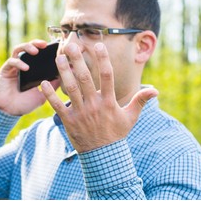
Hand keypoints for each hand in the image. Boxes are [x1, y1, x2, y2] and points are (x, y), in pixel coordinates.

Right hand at [0, 39, 59, 115]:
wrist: (10, 112)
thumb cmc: (25, 103)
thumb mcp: (44, 95)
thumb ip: (52, 85)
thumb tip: (64, 76)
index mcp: (32, 69)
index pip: (39, 54)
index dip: (46, 49)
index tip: (56, 46)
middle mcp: (22, 65)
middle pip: (29, 47)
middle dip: (36, 43)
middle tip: (44, 44)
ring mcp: (14, 67)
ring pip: (18, 50)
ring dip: (27, 48)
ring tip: (35, 51)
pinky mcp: (5, 71)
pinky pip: (11, 62)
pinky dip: (19, 63)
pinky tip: (26, 68)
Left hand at [41, 42, 157, 152]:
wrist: (103, 156)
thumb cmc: (117, 133)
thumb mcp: (131, 117)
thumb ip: (140, 101)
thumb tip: (156, 90)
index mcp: (109, 102)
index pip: (107, 75)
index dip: (103, 59)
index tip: (98, 44)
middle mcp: (94, 105)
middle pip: (84, 78)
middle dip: (78, 60)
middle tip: (71, 45)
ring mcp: (81, 113)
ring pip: (70, 88)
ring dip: (64, 72)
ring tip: (59, 57)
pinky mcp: (69, 121)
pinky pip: (57, 106)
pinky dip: (50, 95)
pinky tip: (44, 83)